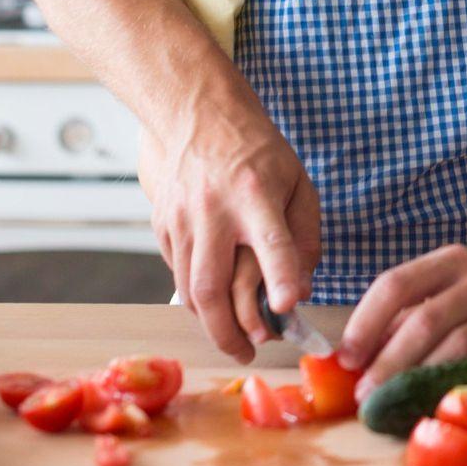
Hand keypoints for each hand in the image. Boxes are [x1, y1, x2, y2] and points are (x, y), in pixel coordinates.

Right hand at [140, 104, 320, 362]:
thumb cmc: (257, 151)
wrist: (196, 113)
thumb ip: (304, 235)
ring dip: (212, 324)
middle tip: (250, 352)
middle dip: (231, 330)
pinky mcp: (162, 226)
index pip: (270, 242)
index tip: (288, 307)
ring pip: (190, 289)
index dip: (280, 277)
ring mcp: (181, 220)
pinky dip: (195, 298)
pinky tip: (214, 306)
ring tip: (235, 341)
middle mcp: (214, 210)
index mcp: (255, 193)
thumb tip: (302, 288)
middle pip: (214, 285)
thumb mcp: (297, 181)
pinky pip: (177, 274)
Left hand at [336, 246, 466, 399]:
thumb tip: (354, 358)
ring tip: (393, 399)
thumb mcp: (447, 299)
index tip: (346, 358)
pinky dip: (456, 383)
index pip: (396, 283)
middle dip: (388, 359)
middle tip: (366, 392)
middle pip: (423, 317)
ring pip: (455, 342)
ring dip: (419, 376)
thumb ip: (406, 321)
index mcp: (448, 261)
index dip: (366, 322)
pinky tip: (435, 398)